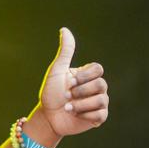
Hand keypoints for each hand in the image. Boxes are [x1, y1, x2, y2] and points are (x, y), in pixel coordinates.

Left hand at [36, 26, 108, 140]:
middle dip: (80, 92)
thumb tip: (64, 29)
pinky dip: (85, 115)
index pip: (98, 69)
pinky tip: (75, 115)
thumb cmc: (50, 93)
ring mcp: (99, 103)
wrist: (47, 117)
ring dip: (80, 105)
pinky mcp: (98, 118)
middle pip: (101, 84)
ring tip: (68, 108)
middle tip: (67, 96)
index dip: (84, 77)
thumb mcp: (57, 71)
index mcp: (88, 76)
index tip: (69, 82)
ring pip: (100, 100)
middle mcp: (96, 87)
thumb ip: (65, 52)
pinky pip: (100, 114)